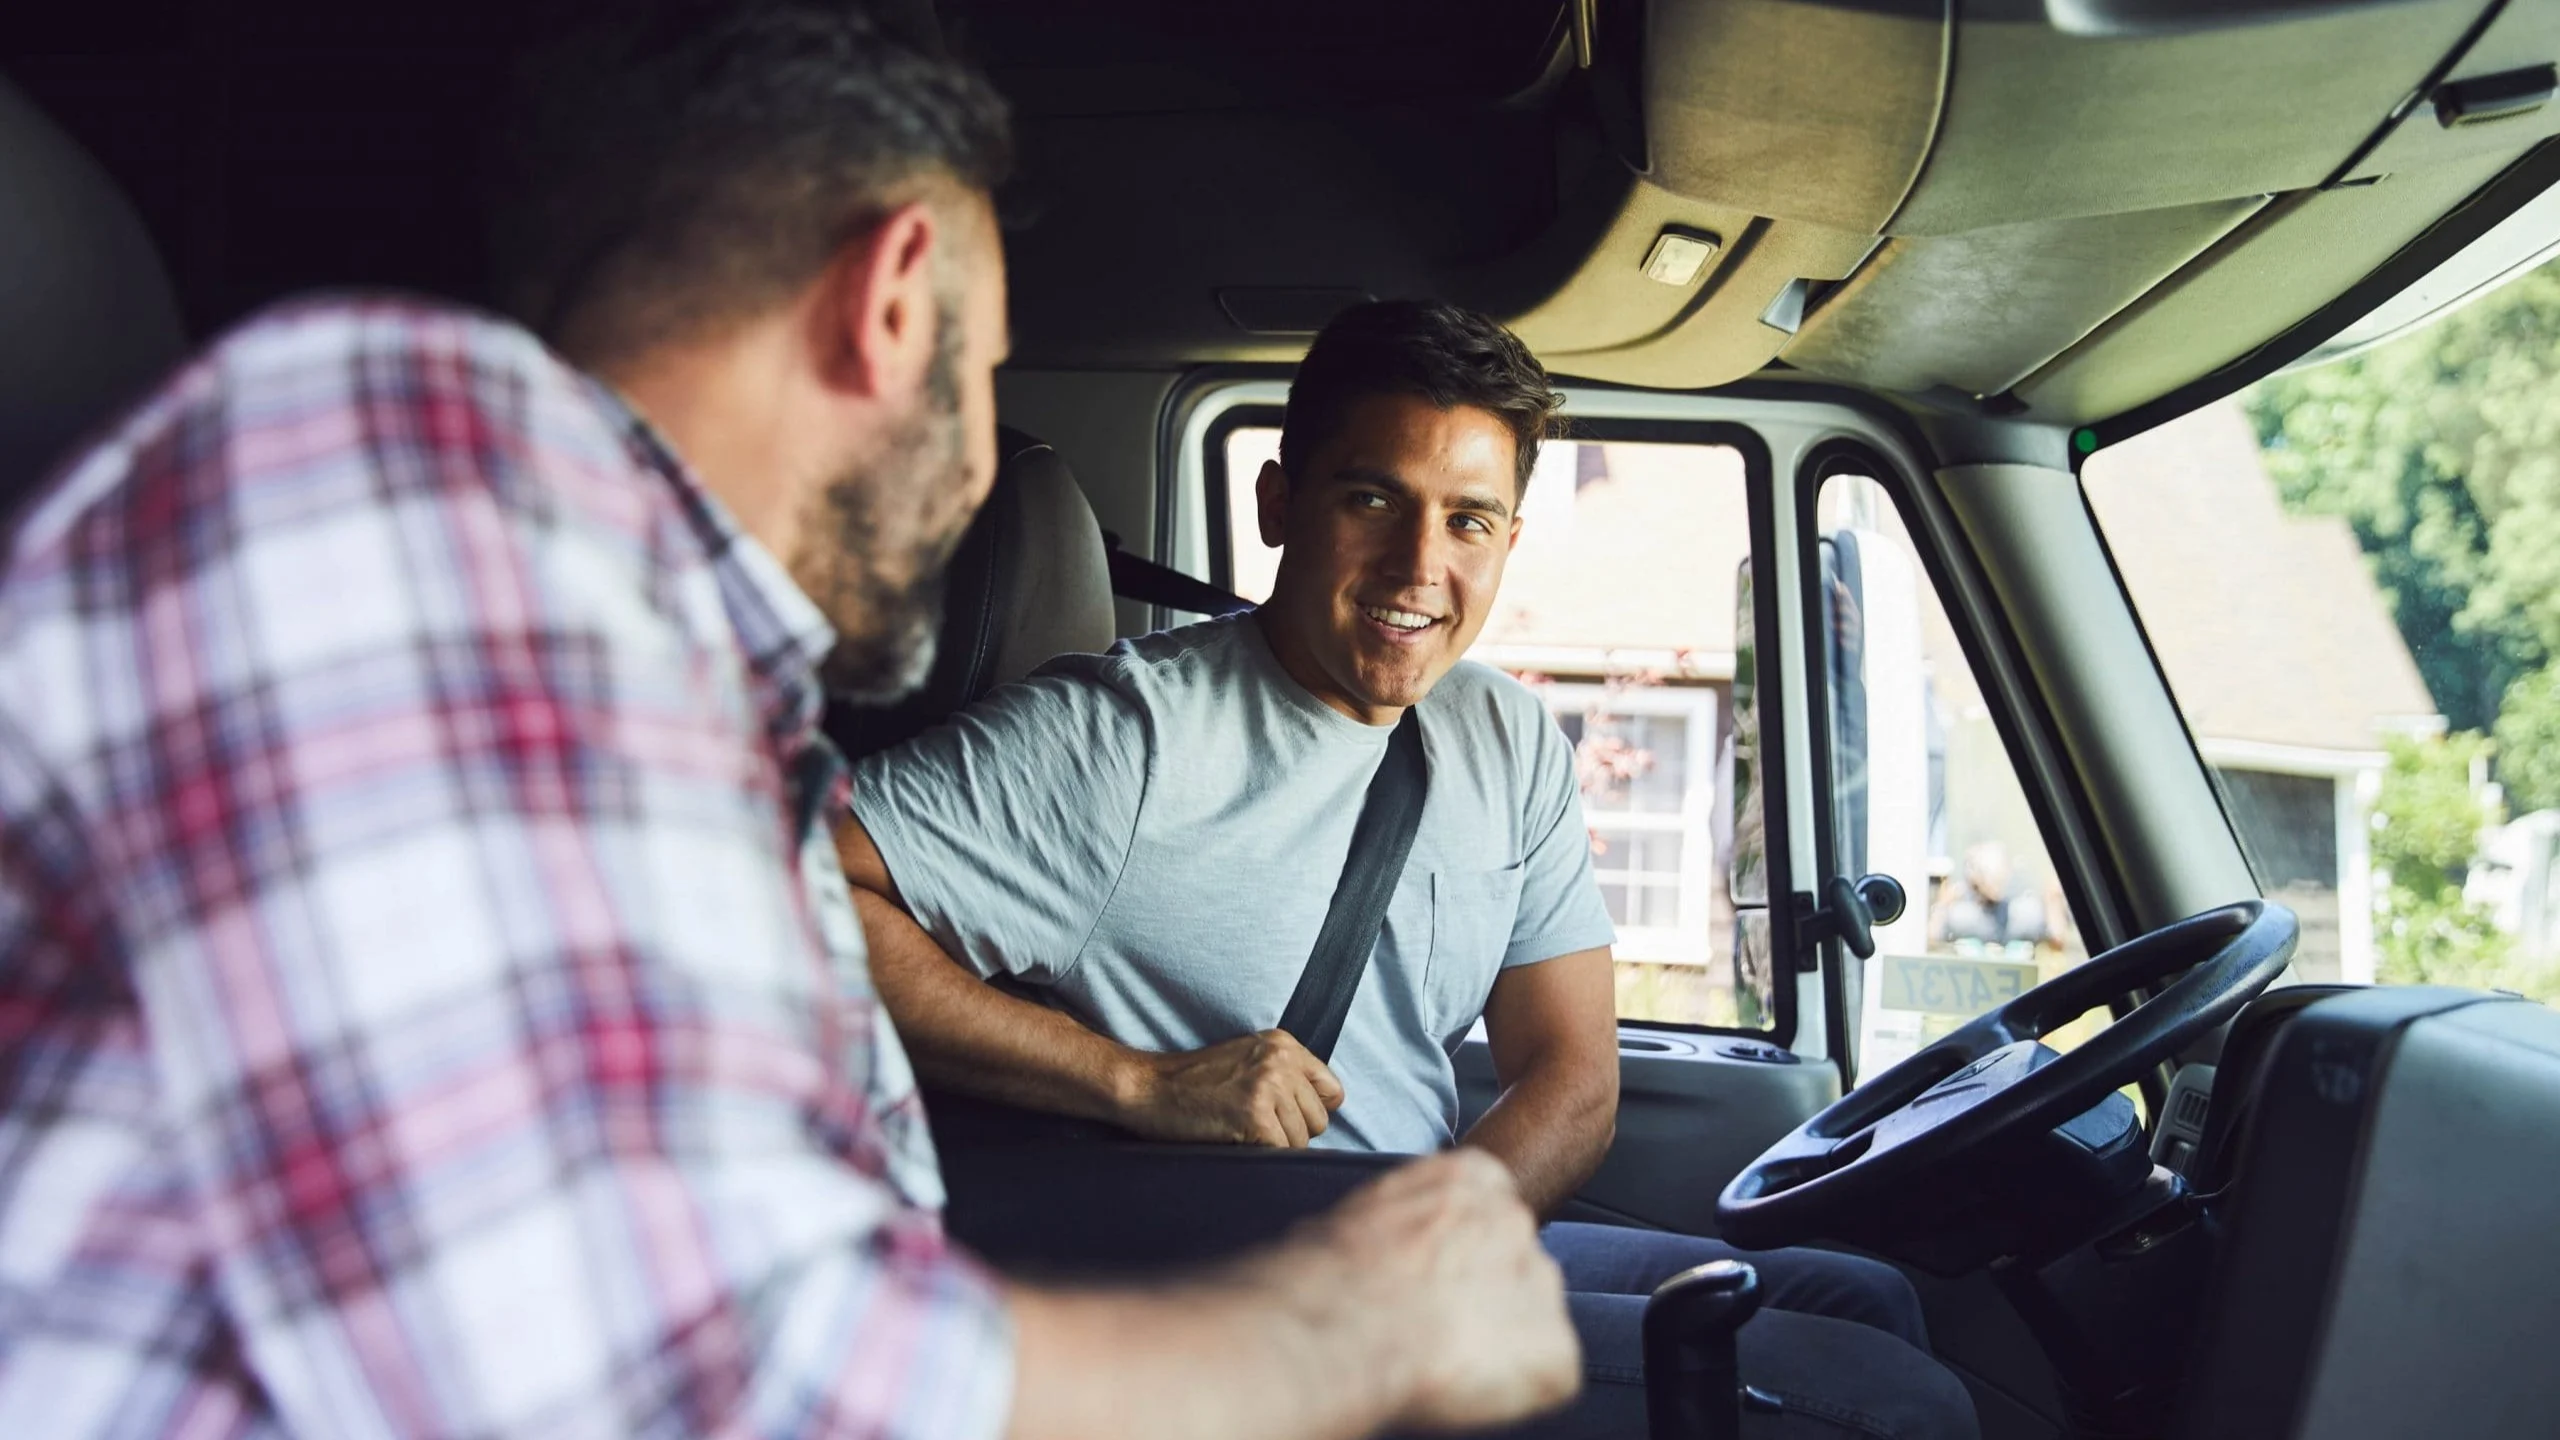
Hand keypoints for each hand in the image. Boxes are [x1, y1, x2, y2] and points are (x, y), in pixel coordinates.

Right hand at [1120, 1030, 1343, 1145]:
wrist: (1148, 1088)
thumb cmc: (1194, 1083)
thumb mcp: (1247, 1061)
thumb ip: (1286, 1076)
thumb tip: (1326, 1111)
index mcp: (1283, 1044)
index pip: (1331, 1091)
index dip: (1309, 1112)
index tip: (1281, 1117)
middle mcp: (1281, 1061)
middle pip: (1318, 1120)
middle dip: (1290, 1132)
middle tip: (1250, 1125)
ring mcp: (1269, 1087)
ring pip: (1301, 1141)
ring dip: (1273, 1147)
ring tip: (1237, 1129)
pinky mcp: (1256, 1116)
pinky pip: (1280, 1153)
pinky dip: (1259, 1156)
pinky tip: (1232, 1139)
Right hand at [1290, 1150, 1579, 1431]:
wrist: (1344, 1326)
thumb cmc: (1331, 1274)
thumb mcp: (1362, 1214)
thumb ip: (1404, 1225)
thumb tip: (1385, 1251)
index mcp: (1472, 1179)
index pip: (1488, 1209)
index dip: (1461, 1253)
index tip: (1435, 1278)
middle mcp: (1517, 1221)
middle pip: (1516, 1263)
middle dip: (1484, 1295)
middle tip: (1435, 1325)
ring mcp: (1543, 1285)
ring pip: (1533, 1320)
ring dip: (1499, 1340)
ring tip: (1442, 1358)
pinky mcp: (1555, 1353)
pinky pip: (1546, 1376)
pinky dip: (1515, 1389)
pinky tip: (1463, 1385)